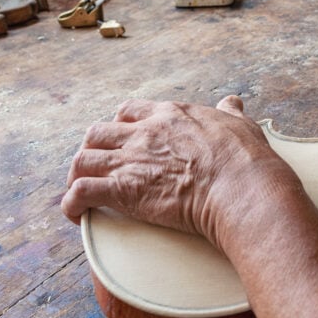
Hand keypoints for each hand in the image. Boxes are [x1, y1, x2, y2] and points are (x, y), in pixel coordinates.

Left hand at [61, 96, 302, 249]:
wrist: (241, 187)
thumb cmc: (246, 161)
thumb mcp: (241, 125)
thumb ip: (231, 112)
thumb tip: (232, 102)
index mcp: (170, 115)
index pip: (130, 111)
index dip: (121, 126)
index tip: (122, 140)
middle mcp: (144, 133)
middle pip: (98, 132)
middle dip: (93, 149)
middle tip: (99, 167)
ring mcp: (130, 160)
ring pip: (83, 159)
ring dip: (77, 175)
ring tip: (80, 191)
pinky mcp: (122, 190)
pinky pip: (81, 192)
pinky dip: (72, 203)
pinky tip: (76, 214)